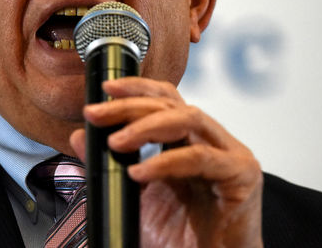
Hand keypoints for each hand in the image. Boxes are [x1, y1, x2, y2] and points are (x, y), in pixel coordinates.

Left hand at [69, 76, 262, 247]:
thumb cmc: (177, 238)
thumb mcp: (131, 196)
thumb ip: (106, 164)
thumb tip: (78, 136)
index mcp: (186, 141)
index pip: (164, 99)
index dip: (136, 88)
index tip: (104, 89)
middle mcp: (209, 141)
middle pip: (170, 104)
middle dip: (128, 106)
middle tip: (96, 114)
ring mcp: (229, 155)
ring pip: (187, 119)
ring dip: (146, 126)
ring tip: (115, 142)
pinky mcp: (242, 175)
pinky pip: (201, 157)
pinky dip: (166, 162)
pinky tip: (140, 173)